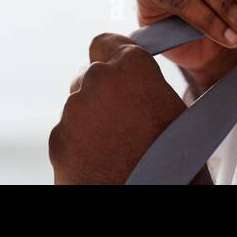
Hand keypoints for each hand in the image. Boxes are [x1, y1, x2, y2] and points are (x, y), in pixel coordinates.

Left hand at [49, 33, 205, 183]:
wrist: (148, 195)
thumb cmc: (174, 166)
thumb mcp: (179, 115)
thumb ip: (151, 88)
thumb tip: (146, 87)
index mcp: (131, 68)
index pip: (107, 42)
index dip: (113, 56)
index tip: (118, 70)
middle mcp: (97, 82)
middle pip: (91, 76)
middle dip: (104, 93)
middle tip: (124, 120)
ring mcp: (73, 112)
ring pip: (79, 106)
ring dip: (93, 120)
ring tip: (116, 146)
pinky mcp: (57, 141)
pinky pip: (68, 134)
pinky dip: (80, 144)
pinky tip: (102, 160)